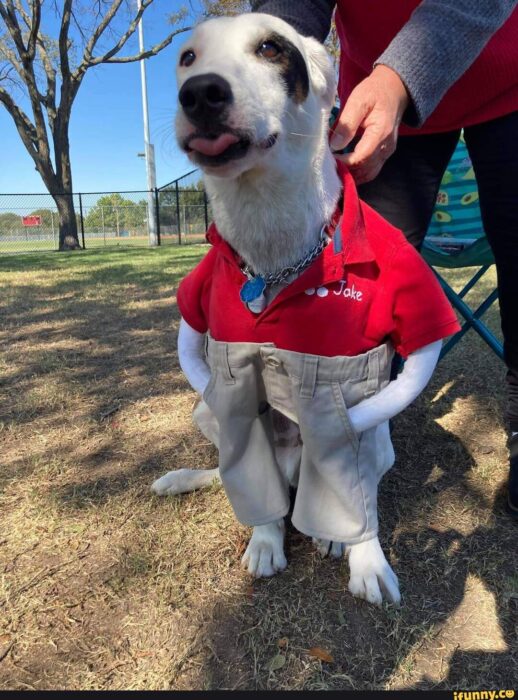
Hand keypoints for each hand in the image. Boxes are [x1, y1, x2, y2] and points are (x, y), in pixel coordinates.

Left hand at [330, 65, 409, 183]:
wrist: (394, 91)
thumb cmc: (374, 92)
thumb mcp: (358, 100)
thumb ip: (348, 123)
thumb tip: (335, 145)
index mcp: (381, 132)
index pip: (361, 157)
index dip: (344, 161)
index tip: (329, 158)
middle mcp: (387, 146)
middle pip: (364, 168)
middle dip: (346, 169)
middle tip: (329, 165)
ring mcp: (387, 152)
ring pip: (368, 174)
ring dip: (352, 175)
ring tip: (336, 169)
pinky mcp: (385, 155)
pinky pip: (371, 171)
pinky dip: (358, 174)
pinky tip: (346, 170)